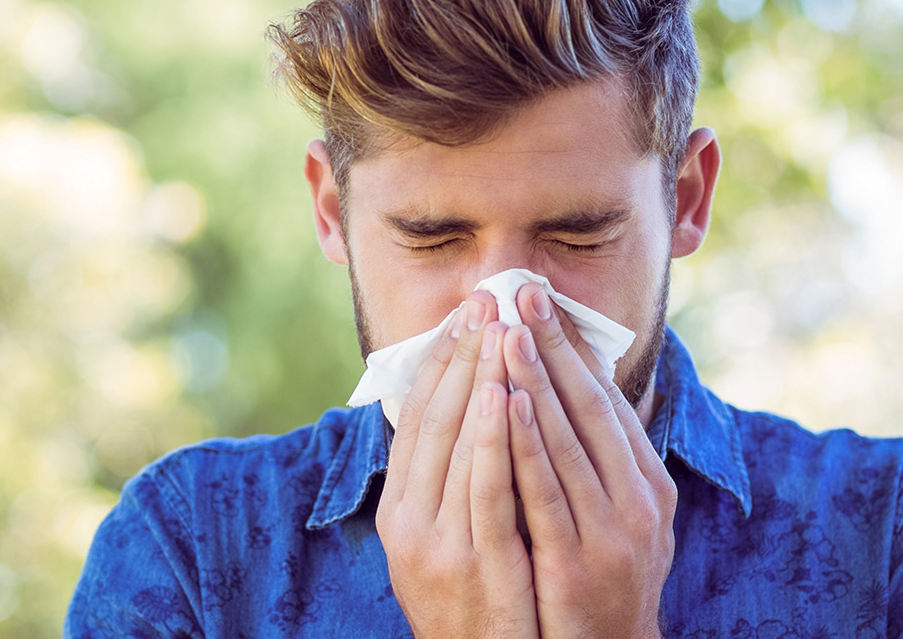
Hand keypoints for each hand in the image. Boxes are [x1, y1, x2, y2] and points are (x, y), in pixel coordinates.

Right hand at [376, 290, 538, 638]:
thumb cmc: (474, 604)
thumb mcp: (444, 540)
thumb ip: (449, 482)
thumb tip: (468, 411)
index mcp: (399, 510)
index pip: (417, 417)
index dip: (442, 360)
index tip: (466, 312)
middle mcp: (408, 522)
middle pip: (435, 420)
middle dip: (462, 354)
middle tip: (485, 299)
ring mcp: (438, 543)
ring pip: (457, 446)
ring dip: (478, 380)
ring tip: (497, 327)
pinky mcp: (473, 564)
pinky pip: (485, 490)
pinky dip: (491, 440)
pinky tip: (503, 396)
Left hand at [502, 283, 677, 638]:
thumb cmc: (600, 581)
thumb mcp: (618, 517)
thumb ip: (600, 462)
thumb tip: (570, 395)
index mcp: (648, 481)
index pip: (607, 398)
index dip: (572, 347)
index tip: (541, 299)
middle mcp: (640, 498)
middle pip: (591, 406)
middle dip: (554, 345)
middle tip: (523, 290)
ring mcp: (613, 530)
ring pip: (568, 440)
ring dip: (536, 380)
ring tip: (508, 331)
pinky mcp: (579, 559)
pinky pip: (546, 490)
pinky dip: (526, 442)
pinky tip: (505, 403)